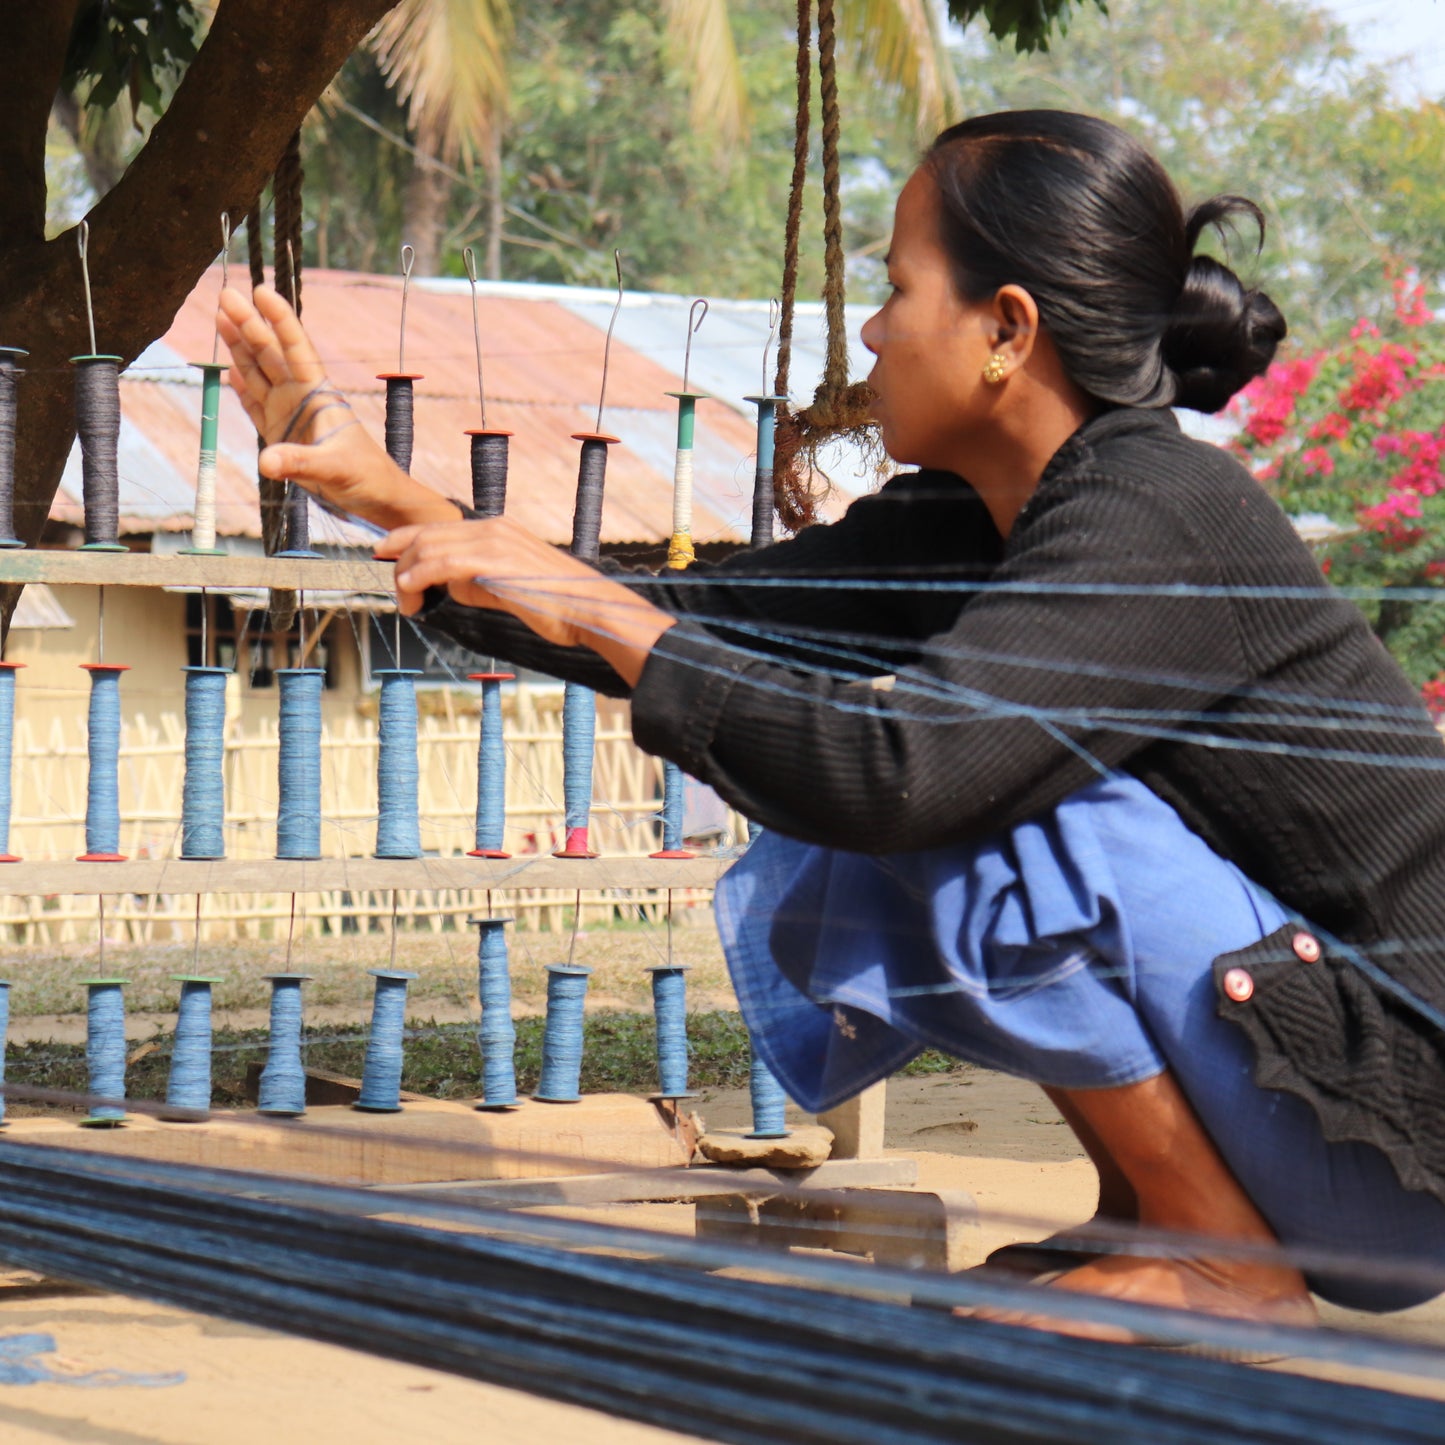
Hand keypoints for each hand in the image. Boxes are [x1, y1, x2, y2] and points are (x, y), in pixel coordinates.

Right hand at [217, 284, 458, 530]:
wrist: (377, 500)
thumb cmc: (367, 478)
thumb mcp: (335, 469)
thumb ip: (301, 462)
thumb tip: (266, 461)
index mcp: (319, 395)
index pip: (297, 349)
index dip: (281, 321)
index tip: (263, 292)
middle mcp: (301, 399)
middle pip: (271, 355)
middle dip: (250, 325)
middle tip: (227, 295)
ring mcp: (289, 416)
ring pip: (260, 375)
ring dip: (241, 348)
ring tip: (220, 318)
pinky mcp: (281, 437)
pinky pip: (257, 407)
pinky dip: (243, 389)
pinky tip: (230, 371)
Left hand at [379, 516, 674, 686]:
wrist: (589, 609)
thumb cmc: (556, 605)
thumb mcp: (507, 587)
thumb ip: (476, 581)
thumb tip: (447, 587)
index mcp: (497, 530)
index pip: (439, 527)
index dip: (406, 538)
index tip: (385, 555)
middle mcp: (493, 528)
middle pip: (427, 534)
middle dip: (399, 559)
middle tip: (395, 590)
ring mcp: (494, 541)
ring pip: (429, 547)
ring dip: (407, 575)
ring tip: (406, 602)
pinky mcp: (493, 560)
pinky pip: (442, 563)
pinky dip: (418, 576)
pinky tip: (412, 592)